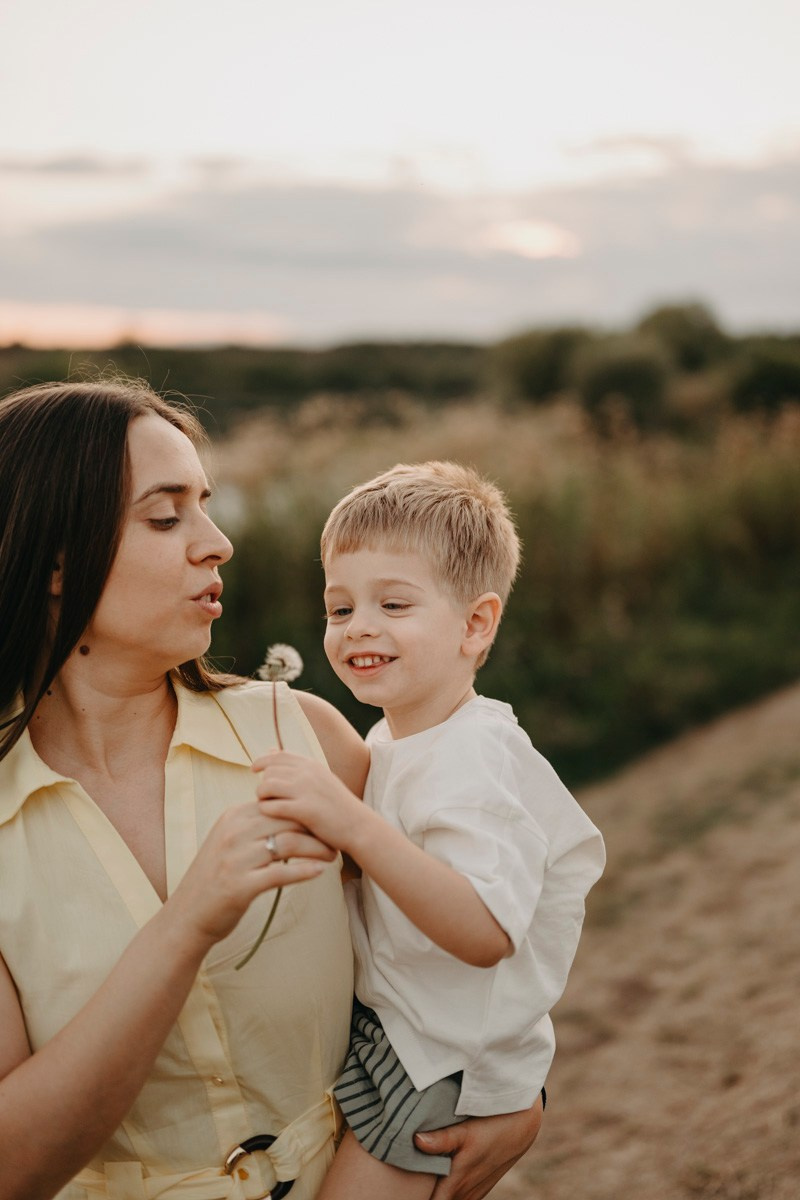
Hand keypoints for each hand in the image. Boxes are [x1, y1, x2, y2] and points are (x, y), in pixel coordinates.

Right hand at [167, 800, 335, 953]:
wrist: (187, 915)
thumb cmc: (214, 878)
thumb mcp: (228, 841)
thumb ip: (252, 825)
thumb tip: (286, 814)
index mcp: (232, 817)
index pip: (278, 806)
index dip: (305, 813)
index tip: (325, 822)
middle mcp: (233, 833)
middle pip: (286, 821)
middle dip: (315, 829)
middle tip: (335, 838)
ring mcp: (236, 859)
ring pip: (287, 844)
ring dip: (315, 849)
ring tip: (332, 855)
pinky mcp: (240, 885)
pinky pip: (280, 874)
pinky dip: (303, 871)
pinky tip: (319, 871)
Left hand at [252, 751, 364, 853]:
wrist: (359, 826)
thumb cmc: (337, 805)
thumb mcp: (320, 778)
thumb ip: (297, 766)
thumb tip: (271, 750)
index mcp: (312, 764)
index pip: (278, 755)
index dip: (262, 761)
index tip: (254, 770)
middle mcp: (308, 773)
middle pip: (269, 771)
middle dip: (263, 783)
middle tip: (266, 796)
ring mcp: (306, 790)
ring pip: (267, 786)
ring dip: (262, 797)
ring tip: (267, 806)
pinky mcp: (304, 810)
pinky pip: (272, 806)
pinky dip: (267, 811)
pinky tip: (272, 817)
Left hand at [414, 1095, 543, 1199]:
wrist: (522, 1123)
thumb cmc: (491, 1124)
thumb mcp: (465, 1130)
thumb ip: (441, 1139)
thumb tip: (415, 1141)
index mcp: (455, 1185)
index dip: (415, 1198)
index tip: (398, 1194)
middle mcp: (463, 1195)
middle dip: (422, 1195)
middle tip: (405, 1185)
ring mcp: (472, 1193)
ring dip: (435, 1193)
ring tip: (420, 1181)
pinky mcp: (478, 1188)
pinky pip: (457, 1197)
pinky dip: (446, 1191)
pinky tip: (438, 1176)